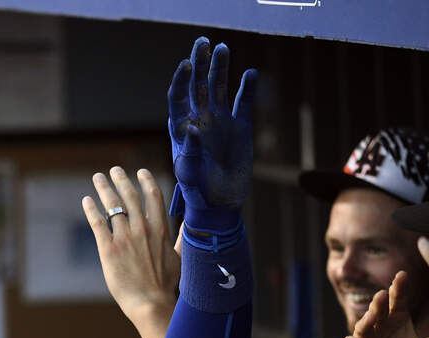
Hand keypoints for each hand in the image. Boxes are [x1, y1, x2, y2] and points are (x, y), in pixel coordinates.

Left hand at [83, 167, 179, 323]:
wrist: (152, 303)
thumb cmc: (168, 285)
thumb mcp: (181, 258)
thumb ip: (182, 239)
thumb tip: (192, 228)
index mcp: (161, 229)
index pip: (154, 196)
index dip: (146, 181)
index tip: (140, 171)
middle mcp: (143, 228)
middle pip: (130, 196)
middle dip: (121, 179)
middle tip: (113, 170)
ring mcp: (125, 238)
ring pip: (112, 205)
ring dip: (104, 188)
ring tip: (98, 178)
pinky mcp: (108, 249)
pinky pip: (98, 223)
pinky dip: (91, 209)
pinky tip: (86, 200)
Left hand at [168, 38, 257, 212]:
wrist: (219, 203)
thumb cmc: (197, 191)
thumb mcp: (189, 174)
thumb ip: (188, 153)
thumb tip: (191, 128)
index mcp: (182, 129)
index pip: (178, 97)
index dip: (181, 80)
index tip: (187, 65)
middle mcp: (200, 120)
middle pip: (198, 86)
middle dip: (199, 63)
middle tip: (203, 42)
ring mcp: (220, 122)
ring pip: (219, 89)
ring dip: (220, 69)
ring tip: (223, 48)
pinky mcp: (240, 128)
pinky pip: (244, 103)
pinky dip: (247, 89)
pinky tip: (250, 74)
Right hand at [343, 271, 428, 337]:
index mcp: (396, 320)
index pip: (398, 301)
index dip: (399, 288)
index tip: (402, 275)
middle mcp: (379, 327)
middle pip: (379, 312)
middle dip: (379, 304)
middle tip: (383, 294)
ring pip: (364, 328)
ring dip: (365, 322)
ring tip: (371, 317)